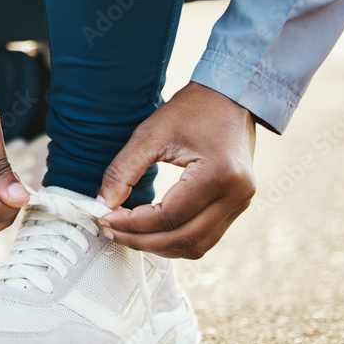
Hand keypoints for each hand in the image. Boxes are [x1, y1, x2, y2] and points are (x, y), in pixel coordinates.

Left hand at [96, 82, 255, 258]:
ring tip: (125, 234)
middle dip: (140, 241)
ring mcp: (240, 203)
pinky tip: (149, 231)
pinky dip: (174, 240)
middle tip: (109, 231)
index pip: (168, 216)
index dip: (132, 224)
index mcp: (218, 174)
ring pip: (195, 246)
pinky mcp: (236, 206)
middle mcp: (236, 195)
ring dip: (158, 246)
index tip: (104, 217)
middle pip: (183, 239)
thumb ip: (123, 171)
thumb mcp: (150, 134)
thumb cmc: (192, 110)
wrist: (231, 97)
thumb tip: (103, 205)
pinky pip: (203, 238)